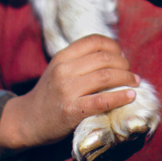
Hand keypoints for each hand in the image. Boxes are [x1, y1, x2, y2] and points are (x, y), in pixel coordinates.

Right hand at [0, 35, 138, 151]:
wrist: (27, 119)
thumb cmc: (49, 94)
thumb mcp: (59, 69)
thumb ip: (80, 60)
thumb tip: (117, 55)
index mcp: (62, 56)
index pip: (94, 41)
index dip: (113, 46)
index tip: (121, 56)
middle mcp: (64, 70)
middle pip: (104, 58)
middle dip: (124, 64)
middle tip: (131, 73)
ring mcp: (66, 90)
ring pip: (106, 76)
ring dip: (126, 79)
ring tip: (134, 83)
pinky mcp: (71, 110)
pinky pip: (101, 100)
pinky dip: (120, 97)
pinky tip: (130, 96)